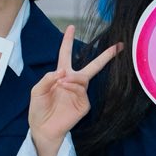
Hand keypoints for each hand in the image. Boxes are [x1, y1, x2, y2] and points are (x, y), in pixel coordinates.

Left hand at [28, 25, 120, 155]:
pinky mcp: (83, 105)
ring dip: (73, 78)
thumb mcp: (37, 91)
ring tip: (62, 83)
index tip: (71, 27)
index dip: (68, 41)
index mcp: (61, 75)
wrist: (43, 128)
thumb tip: (63, 72)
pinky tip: (65, 90)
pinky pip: (82, 91)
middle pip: (92, 66)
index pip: (65, 55)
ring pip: (83, 78)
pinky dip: (73, 88)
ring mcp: (80, 93)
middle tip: (118, 46)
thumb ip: (47, 78)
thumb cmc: (38, 109)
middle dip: (105, 56)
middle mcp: (72, 82)